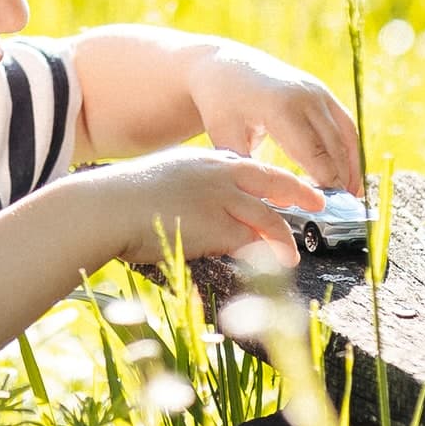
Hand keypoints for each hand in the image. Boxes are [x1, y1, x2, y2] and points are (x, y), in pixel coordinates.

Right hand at [125, 147, 319, 269]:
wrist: (107, 207)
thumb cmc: (122, 200)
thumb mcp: (161, 180)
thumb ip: (186, 189)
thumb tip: (195, 210)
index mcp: (202, 159)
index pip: (248, 166)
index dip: (272, 178)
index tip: (285, 187)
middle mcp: (217, 173)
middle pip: (272, 180)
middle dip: (299, 192)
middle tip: (317, 201)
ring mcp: (221, 198)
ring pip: (269, 217)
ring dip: (284, 238)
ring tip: (291, 257)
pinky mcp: (219, 226)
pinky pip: (254, 242)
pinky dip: (267, 255)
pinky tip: (274, 266)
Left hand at [187, 40, 362, 198]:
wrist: (225, 65)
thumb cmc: (221, 104)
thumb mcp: (225, 137)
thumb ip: (248, 169)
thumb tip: (268, 202)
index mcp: (280, 108)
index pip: (313, 154)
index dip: (325, 183)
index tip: (329, 209)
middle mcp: (305, 96)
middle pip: (333, 147)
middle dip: (340, 179)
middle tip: (343, 212)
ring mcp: (316, 90)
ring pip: (345, 135)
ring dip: (351, 165)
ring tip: (351, 196)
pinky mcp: (321, 90)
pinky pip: (344, 124)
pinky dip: (349, 149)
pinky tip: (348, 173)